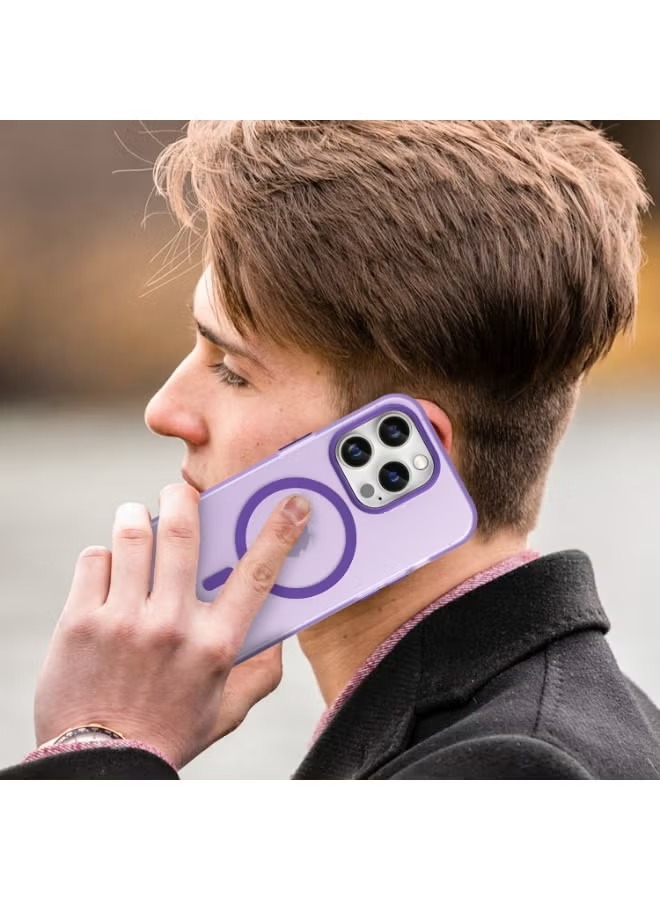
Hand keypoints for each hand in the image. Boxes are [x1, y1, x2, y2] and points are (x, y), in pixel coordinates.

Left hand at [34, 484, 311, 769]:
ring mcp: (123, 621)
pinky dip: (104, 555)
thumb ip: (261, 669)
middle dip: (182, 498)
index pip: (256, 574)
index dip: (280, 531)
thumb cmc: (169, 732)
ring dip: (137, 517)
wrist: (102, 762)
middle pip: (183, 533)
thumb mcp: (229, 708)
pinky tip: (110, 569)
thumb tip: (277, 627)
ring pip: (132, 535)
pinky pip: (95, 560)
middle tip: (179, 492)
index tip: (293, 502)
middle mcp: (172, 626)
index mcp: (215, 644)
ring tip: (137, 520)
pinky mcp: (81, 621)